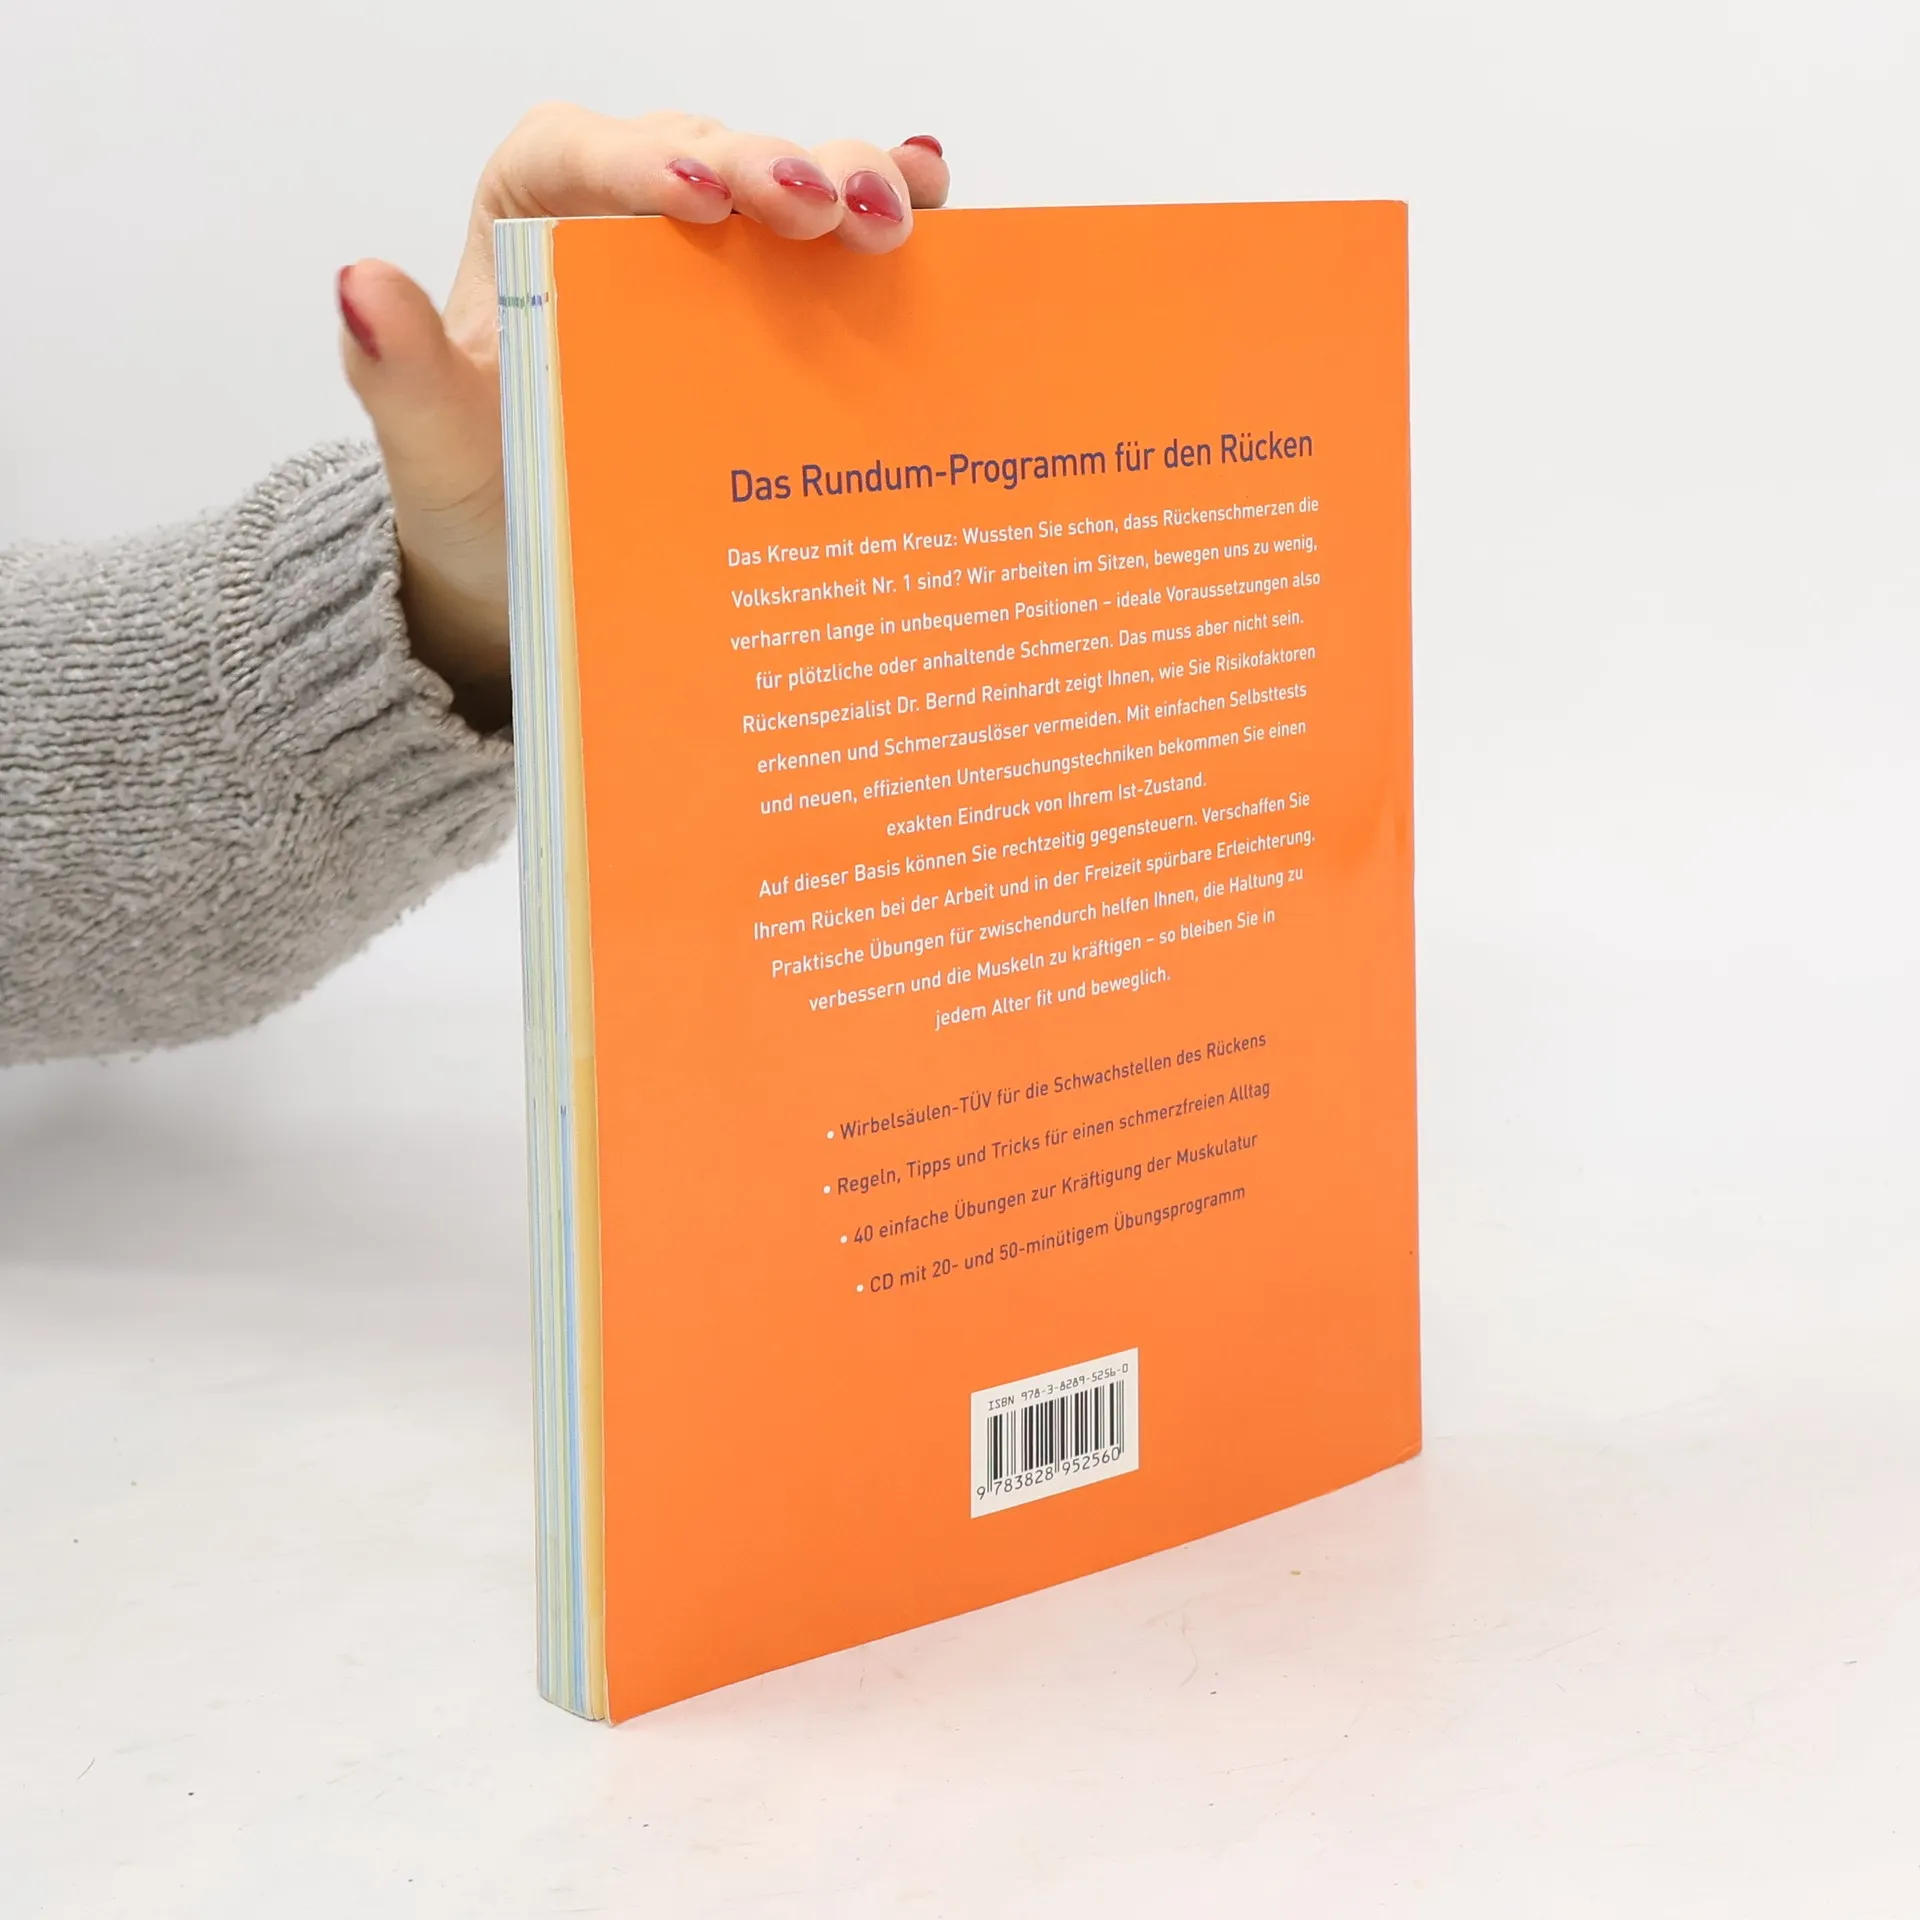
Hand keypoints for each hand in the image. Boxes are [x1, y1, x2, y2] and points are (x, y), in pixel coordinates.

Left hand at [336, 107, 949, 728]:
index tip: (702, 192)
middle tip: (829, 208)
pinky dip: (886, 224)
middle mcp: (628, 214)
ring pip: (785, 188)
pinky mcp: (772, 308)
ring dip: (852, 187)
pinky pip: (831, 251)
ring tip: (903, 217)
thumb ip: (394, 372)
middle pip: (709, 154)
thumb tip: (358, 285)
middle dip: (776, 169)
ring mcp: (712, 260)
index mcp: (532, 215)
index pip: (584, 155)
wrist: (535, 564)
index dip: (648, 156)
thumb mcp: (432, 447)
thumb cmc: (482, 494)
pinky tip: (935, 220)